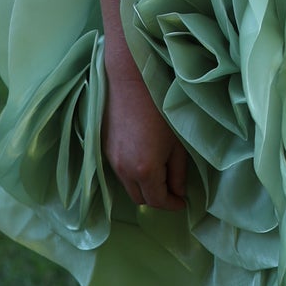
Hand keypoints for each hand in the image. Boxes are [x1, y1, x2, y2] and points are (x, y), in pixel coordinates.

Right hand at [103, 64, 187, 211]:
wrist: (132, 80)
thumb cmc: (161, 108)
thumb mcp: (177, 143)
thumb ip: (178, 172)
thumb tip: (179, 191)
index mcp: (145, 171)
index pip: (157, 202)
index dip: (172, 205)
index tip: (183, 202)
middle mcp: (123, 170)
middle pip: (139, 199)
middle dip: (157, 199)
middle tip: (173, 191)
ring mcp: (110, 159)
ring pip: (127, 185)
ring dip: (143, 186)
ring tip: (160, 173)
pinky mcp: (103, 148)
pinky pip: (118, 171)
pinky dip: (131, 173)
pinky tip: (143, 159)